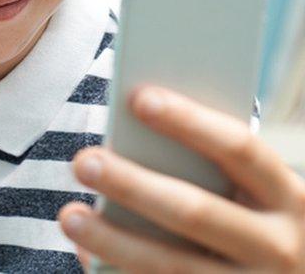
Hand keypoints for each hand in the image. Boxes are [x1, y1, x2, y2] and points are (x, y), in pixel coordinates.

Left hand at [57, 85, 304, 271]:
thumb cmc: (255, 225)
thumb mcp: (254, 198)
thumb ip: (209, 169)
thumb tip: (128, 144)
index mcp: (290, 198)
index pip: (240, 149)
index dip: (190, 121)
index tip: (138, 97)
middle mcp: (280, 247)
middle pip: (195, 211)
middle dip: (134, 184)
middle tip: (84, 160)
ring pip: (172, 264)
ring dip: (113, 240)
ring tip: (70, 216)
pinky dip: (119, 271)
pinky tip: (87, 255)